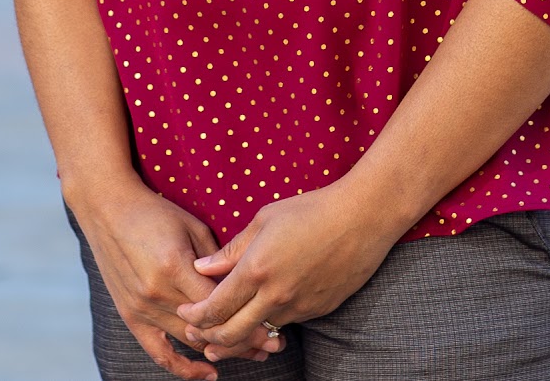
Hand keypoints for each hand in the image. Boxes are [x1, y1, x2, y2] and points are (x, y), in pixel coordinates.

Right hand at [69, 176, 284, 377]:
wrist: (107, 209)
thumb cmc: (155, 213)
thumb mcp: (192, 227)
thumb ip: (216, 261)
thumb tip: (244, 286)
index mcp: (174, 266)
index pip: (219, 304)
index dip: (248, 316)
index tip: (274, 323)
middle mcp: (156, 293)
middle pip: (208, 328)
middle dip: (244, 339)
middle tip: (273, 344)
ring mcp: (141, 308)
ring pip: (190, 342)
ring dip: (223, 351)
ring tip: (254, 354)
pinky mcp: (130, 316)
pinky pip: (158, 352)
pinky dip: (183, 367)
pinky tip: (208, 374)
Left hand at [174, 181, 407, 361]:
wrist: (363, 218)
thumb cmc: (311, 210)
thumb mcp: (264, 220)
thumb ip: (231, 250)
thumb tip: (203, 267)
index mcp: (256, 270)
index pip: (214, 308)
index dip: (195, 317)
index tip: (186, 314)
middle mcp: (275, 295)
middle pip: (231, 334)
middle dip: (209, 339)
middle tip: (198, 336)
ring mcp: (299, 307)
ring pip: (260, 331)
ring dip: (241, 334)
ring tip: (226, 332)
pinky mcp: (318, 311)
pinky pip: (287, 322)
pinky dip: (271, 321)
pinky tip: (265, 311)